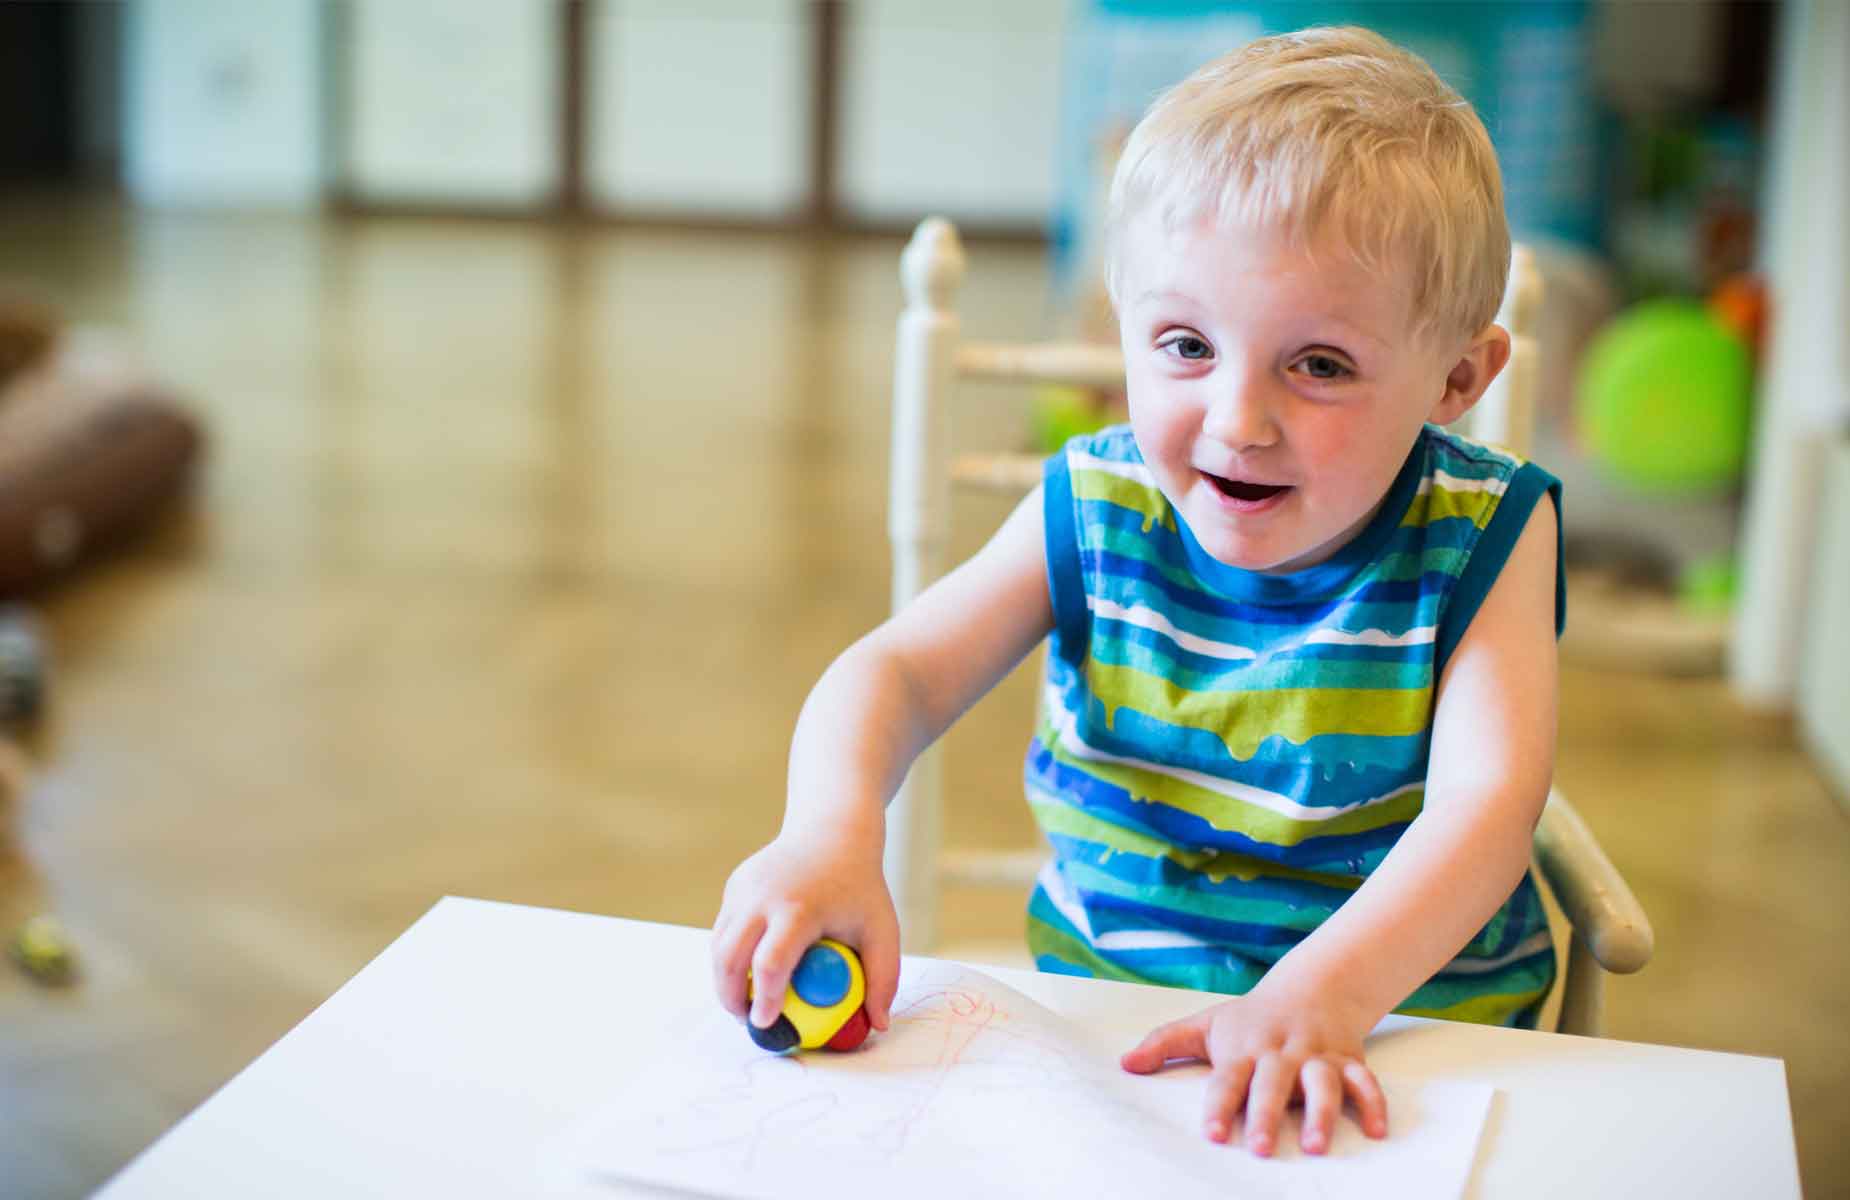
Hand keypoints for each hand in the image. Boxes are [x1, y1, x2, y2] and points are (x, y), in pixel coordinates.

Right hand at [710, 830, 899, 1032]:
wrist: (833, 832)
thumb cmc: (861, 887)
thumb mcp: (882, 928)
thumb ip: (883, 977)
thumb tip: (878, 1024)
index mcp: (799, 909)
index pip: (771, 962)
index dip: (764, 997)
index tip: (765, 1023)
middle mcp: (762, 897)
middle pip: (729, 958)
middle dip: (731, 997)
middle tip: (748, 1020)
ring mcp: (743, 888)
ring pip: (719, 945)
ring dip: (724, 979)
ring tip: (745, 1000)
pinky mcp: (735, 885)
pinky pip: (724, 928)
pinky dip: (730, 953)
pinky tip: (749, 966)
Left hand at [1119, 977, 1386, 1155]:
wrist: (1311, 986)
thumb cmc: (1250, 1017)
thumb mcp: (1206, 1024)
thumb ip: (1165, 1043)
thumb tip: (1125, 1063)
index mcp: (1244, 1049)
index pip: (1227, 1080)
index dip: (1219, 1106)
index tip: (1212, 1135)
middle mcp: (1281, 1053)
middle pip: (1273, 1084)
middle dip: (1267, 1114)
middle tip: (1262, 1149)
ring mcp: (1317, 1057)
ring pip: (1323, 1084)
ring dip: (1322, 1114)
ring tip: (1316, 1146)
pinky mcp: (1348, 1061)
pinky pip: (1366, 1082)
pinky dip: (1374, 1104)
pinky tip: (1377, 1131)